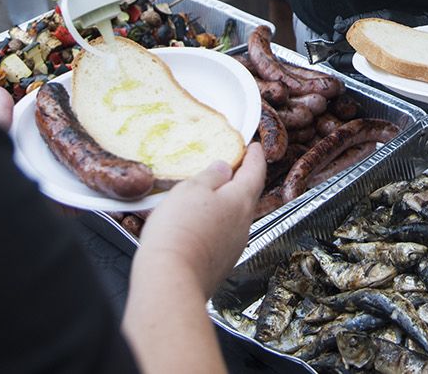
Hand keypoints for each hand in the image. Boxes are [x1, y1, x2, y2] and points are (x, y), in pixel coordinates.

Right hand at [133, 143, 267, 296]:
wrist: (171, 279)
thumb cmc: (179, 233)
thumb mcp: (191, 189)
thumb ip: (210, 176)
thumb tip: (223, 169)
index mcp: (240, 200)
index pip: (256, 171)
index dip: (256, 156)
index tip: (256, 147)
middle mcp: (243, 224)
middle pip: (248, 195)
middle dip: (241, 179)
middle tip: (234, 166)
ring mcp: (233, 246)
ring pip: (235, 217)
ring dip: (226, 203)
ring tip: (209, 195)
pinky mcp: (220, 263)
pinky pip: (222, 235)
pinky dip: (215, 224)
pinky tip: (198, 224)